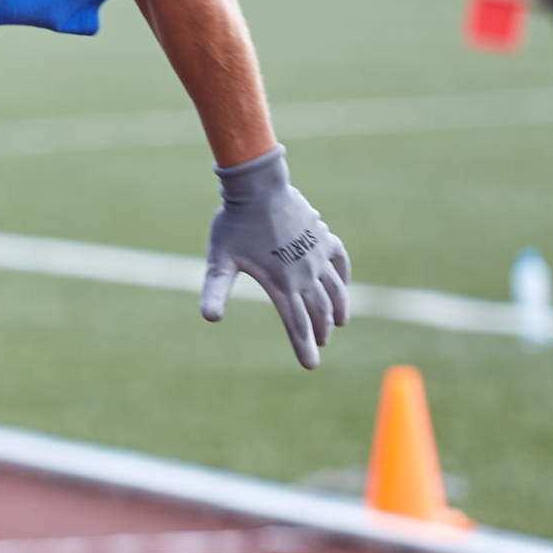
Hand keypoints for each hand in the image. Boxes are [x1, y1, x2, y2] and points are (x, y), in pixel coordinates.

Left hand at [201, 144, 349, 369]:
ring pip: (334, 289)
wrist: (257, 187)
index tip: (310, 365)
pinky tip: (342, 283)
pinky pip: (340, 260)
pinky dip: (343, 275)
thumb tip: (209, 318)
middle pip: (318, 311)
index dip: (303, 347)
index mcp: (281, 284)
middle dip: (319, 331)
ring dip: (337, 308)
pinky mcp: (322, 236)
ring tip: (338, 322)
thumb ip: (215, 290)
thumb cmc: (234, 224)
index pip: (297, 325)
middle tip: (319, 345)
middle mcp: (304, 273)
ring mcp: (316, 254)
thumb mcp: (219, 260)